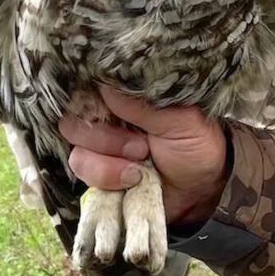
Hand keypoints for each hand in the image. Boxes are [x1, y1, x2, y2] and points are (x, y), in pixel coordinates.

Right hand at [60, 88, 228, 229]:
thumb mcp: (179, 119)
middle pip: (73, 121)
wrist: (201, 189)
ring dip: (110, 163)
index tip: (116, 112)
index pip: (87, 88)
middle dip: (106, 138)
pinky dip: (108, 179)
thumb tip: (106, 86)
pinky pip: (84, 175)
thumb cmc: (195, 144)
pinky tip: (133, 180)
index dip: (94, 100)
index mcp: (124, 98)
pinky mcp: (97, 176)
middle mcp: (106, 120)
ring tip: (141, 163)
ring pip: (78, 152)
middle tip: (142, 146)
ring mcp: (99, 150)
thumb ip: (143, 104)